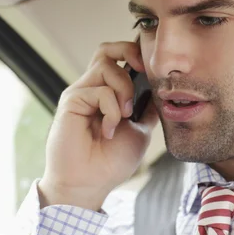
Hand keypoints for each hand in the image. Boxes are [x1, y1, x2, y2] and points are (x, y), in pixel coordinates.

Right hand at [38, 41, 158, 210]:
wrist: (89, 184)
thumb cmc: (110, 162)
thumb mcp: (139, 130)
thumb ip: (146, 109)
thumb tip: (162, 90)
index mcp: (106, 94)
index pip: (117, 58)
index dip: (134, 53)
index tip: (152, 68)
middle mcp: (91, 89)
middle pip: (106, 50)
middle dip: (128, 52)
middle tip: (143, 71)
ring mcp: (80, 93)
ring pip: (105, 64)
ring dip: (123, 88)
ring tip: (125, 114)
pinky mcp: (71, 101)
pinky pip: (99, 91)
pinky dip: (112, 110)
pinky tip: (108, 130)